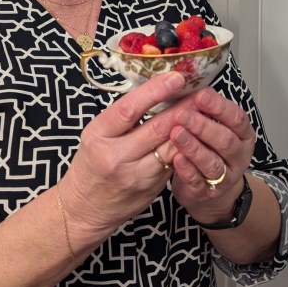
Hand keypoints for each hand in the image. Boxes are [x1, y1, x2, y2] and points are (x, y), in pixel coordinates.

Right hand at [58, 71, 186, 240]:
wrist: (84, 209)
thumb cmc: (90, 165)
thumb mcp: (96, 135)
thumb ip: (122, 117)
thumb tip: (156, 89)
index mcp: (98, 135)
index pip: (129, 109)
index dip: (155, 91)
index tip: (176, 77)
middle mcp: (115, 155)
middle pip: (157, 128)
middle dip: (182, 108)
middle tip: (200, 91)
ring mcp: (135, 174)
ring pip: (171, 146)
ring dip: (190, 127)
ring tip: (203, 109)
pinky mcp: (151, 188)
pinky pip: (173, 162)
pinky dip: (185, 146)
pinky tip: (196, 134)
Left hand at [164, 86, 255, 224]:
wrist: (209, 190)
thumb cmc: (208, 149)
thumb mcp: (213, 127)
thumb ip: (204, 109)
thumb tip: (184, 81)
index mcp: (242, 134)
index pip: (236, 118)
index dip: (219, 106)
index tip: (201, 95)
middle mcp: (237, 155)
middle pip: (225, 141)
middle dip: (204, 126)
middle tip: (183, 113)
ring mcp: (225, 177)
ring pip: (212, 162)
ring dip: (194, 147)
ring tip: (176, 133)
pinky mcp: (207, 192)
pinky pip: (198, 182)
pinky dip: (187, 170)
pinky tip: (175, 158)